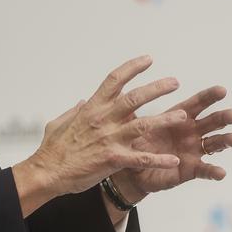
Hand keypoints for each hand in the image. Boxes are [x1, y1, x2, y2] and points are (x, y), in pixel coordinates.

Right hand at [12, 55, 187, 216]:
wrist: (48, 172)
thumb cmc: (53, 148)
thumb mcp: (60, 121)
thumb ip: (75, 109)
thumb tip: (83, 100)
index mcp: (91, 107)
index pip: (114, 80)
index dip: (132, 67)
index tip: (148, 59)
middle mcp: (103, 119)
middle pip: (134, 98)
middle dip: (157, 88)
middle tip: (175, 82)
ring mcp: (109, 139)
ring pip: (143, 124)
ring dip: (165, 119)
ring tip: (183, 116)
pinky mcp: (113, 159)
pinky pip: (141, 158)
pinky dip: (158, 159)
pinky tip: (174, 160)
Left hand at [109, 85, 231, 202]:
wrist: (131, 170)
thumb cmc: (135, 142)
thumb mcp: (135, 124)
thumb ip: (135, 108)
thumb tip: (120, 87)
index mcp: (179, 116)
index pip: (197, 103)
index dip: (209, 97)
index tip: (222, 90)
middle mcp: (190, 132)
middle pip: (211, 121)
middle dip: (223, 117)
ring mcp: (193, 150)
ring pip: (214, 143)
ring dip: (226, 141)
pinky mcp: (190, 169)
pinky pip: (204, 170)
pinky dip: (213, 171)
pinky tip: (221, 172)